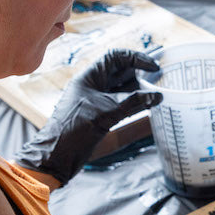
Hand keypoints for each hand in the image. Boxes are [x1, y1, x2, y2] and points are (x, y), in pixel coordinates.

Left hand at [12, 49, 162, 186]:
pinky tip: (147, 107)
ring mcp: (96, 101)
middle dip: (139, 74)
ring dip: (138, 90)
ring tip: (155, 95)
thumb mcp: (107, 113)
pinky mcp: (100, 116)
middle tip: (158, 79)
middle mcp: (93, 86)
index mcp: (89, 78)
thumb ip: (133, 103)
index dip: (136, 58)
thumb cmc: (74, 130)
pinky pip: (120, 104)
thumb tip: (157, 95)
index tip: (153, 67)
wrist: (57, 156)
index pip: (115, 57)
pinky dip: (134, 104)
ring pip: (121, 89)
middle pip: (120, 72)